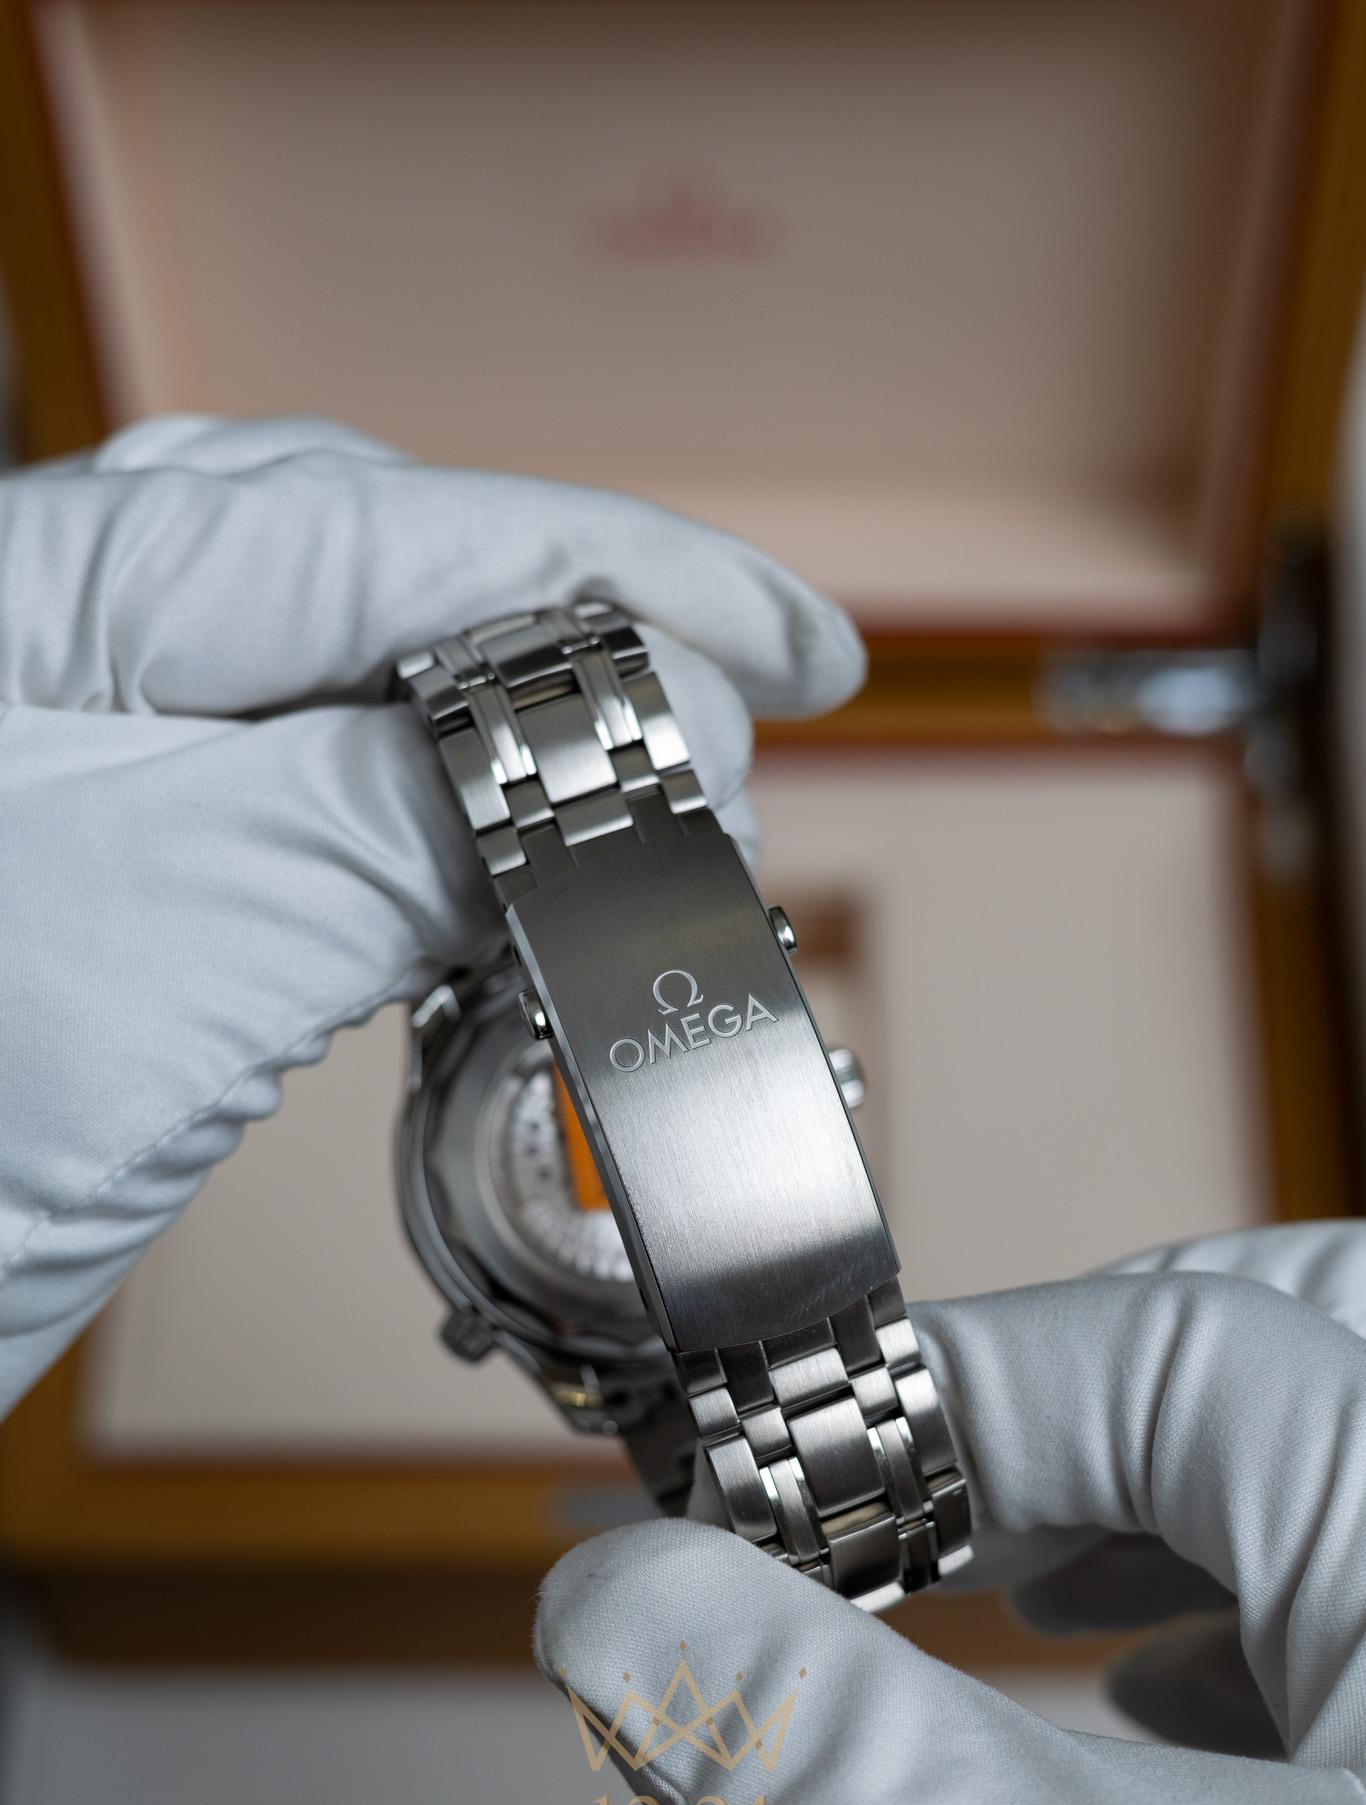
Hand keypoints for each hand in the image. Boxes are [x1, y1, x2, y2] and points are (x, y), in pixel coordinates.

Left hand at [0, 415, 861, 1411]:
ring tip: (631, 806)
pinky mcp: (96, 870)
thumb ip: (411, 807)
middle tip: (729, 747)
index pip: (410, 533)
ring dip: (514, 740)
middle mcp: (61, 634)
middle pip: (392, 573)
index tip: (798, 656)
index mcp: (53, 584)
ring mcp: (77, 752)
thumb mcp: (170, 943)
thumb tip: (638, 737)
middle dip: (588, 648)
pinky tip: (478, 879)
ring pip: (351, 680)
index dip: (638, 580)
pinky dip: (426, 837)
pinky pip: (298, 796)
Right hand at [536, 1223, 1365, 1804]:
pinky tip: (1190, 1733)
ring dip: (1181, 1513)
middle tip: (912, 1489)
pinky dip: (1270, 1637)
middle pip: (1294, 1359)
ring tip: (1036, 1584)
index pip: (1153, 1348)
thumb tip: (617, 1604)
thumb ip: (823, 1765)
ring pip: (1345, 1479)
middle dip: (1089, 1407)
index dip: (926, 1398)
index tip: (759, 1485)